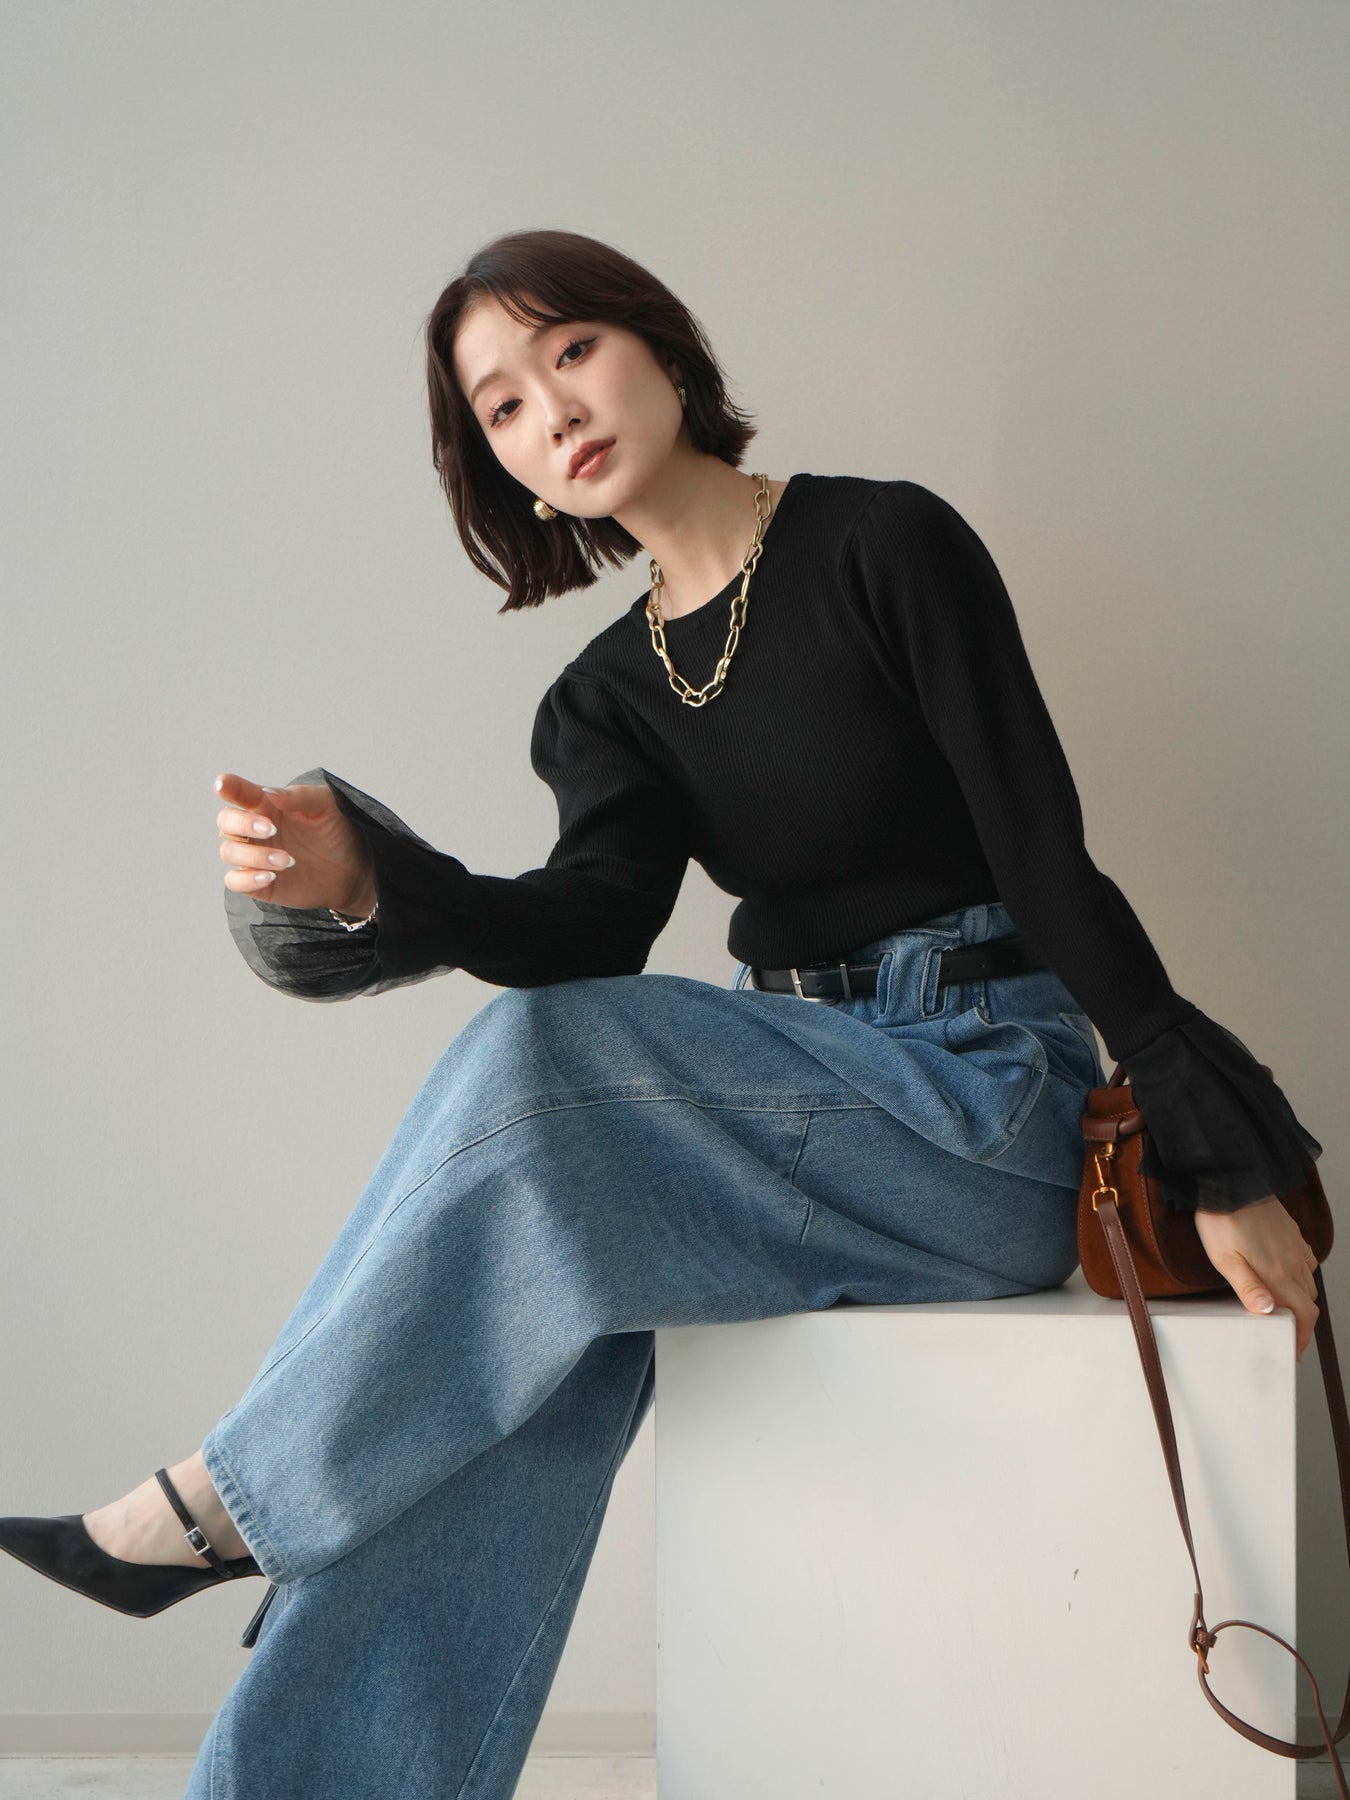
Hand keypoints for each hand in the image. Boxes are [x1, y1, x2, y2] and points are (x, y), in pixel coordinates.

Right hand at [215, 771, 375, 915]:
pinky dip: (247, 879)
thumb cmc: (337, 831)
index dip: (228, 787)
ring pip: (229, 851)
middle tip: (272, 829)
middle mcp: (254, 830)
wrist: (355, 868)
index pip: (239, 793)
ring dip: (254, 855)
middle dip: (242, 824)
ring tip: (288, 860)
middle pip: (226, 821)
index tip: (223, 784)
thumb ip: (300, 796)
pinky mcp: (259, 884)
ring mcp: (254, 856)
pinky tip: (271, 877)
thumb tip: (271, 794)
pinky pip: (235, 881)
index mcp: (267, 805)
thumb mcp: (328, 806)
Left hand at [1193, 1197, 1320, 1363]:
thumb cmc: (1222, 1220)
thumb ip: (1248, 1287)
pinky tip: (1287, 1274)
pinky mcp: (1291, 1232)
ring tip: (1285, 1308)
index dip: (1303, 1337)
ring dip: (1302, 1299)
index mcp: (1278, 1273)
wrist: (1230, 1182)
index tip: (1294, 1350)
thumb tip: (1268, 1312)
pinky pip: (1306, 1260)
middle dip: (1302, 1322)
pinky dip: (1303, 1274)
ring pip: (1309, 1281)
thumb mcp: (1225, 1259)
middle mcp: (1292, 1262)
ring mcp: (1294, 1246)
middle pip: (1310, 1301)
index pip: (1305, 1314)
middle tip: (1286, 1333)